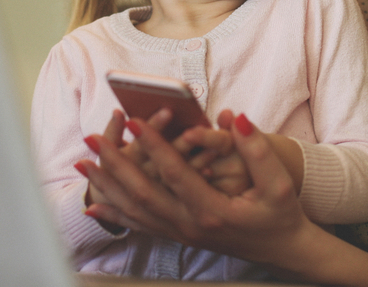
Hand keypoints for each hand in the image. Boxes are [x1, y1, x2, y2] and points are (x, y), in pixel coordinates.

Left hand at [80, 112, 311, 264]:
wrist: (283, 250)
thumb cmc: (281, 214)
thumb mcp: (278, 182)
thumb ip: (257, 149)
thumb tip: (235, 117)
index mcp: (212, 209)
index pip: (173, 172)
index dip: (152, 144)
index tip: (132, 120)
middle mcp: (190, 225)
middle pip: (143, 192)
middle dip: (114, 162)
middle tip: (92, 138)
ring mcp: (181, 233)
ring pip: (134, 210)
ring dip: (107, 184)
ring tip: (83, 162)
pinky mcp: (178, 236)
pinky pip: (139, 225)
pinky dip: (114, 214)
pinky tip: (94, 205)